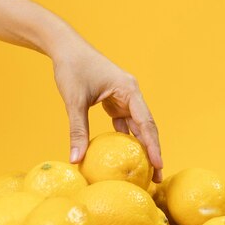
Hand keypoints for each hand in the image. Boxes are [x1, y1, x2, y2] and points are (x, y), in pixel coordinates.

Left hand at [51, 34, 162, 182]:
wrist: (65, 47)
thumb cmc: (72, 68)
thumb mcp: (75, 100)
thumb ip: (77, 130)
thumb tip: (76, 159)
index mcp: (129, 90)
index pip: (146, 122)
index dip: (153, 146)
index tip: (159, 166)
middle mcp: (130, 93)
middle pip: (146, 126)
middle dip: (151, 151)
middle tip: (155, 177)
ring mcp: (123, 96)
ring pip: (136, 125)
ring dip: (140, 145)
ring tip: (144, 170)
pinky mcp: (113, 99)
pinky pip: (123, 121)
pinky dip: (124, 137)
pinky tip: (124, 154)